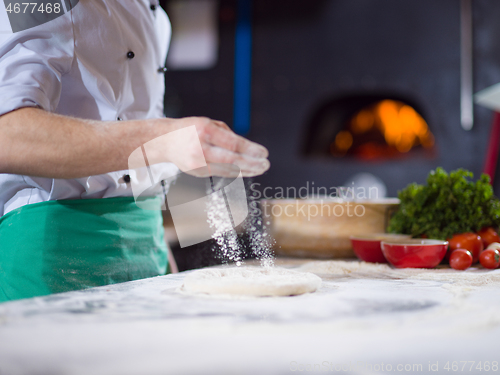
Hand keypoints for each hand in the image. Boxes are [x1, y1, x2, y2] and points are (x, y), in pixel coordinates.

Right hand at [145, 117, 269, 177]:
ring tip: (261, 168)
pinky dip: (236, 173)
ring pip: (228, 170)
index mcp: (204, 131)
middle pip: (232, 160)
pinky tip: (247, 171)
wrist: (165, 141)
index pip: (233, 143)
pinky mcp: (198, 173)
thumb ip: (227, 134)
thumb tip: (248, 148)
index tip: (264, 152)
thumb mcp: (208, 123)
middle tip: (266, 164)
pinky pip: (222, 173)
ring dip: (248, 170)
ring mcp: (198, 163)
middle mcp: (200, 148)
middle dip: (252, 163)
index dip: (251, 150)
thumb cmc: (190, 129)